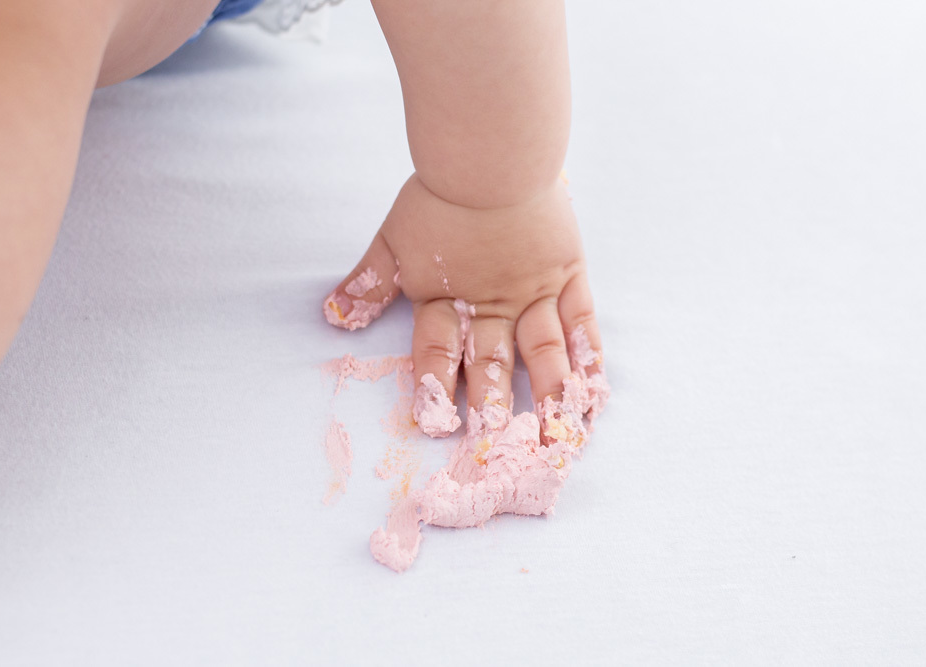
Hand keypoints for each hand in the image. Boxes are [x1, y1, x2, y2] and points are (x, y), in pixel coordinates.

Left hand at [323, 173, 604, 436]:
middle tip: (498, 451)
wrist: (492, 158)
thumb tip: (332, 316)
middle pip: (491, 363)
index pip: (437, 352)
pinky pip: (582, 324)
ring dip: (549, 399)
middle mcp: (493, 306)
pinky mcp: (568, 276)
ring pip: (543, 354)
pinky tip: (594, 393)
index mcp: (448, 298)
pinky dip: (588, 359)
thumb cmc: (441, 195)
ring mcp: (535, 293)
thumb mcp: (395, 238)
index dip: (434, 389)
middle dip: (493, 409)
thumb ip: (368, 281)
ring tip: (556, 439)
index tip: (435, 427)